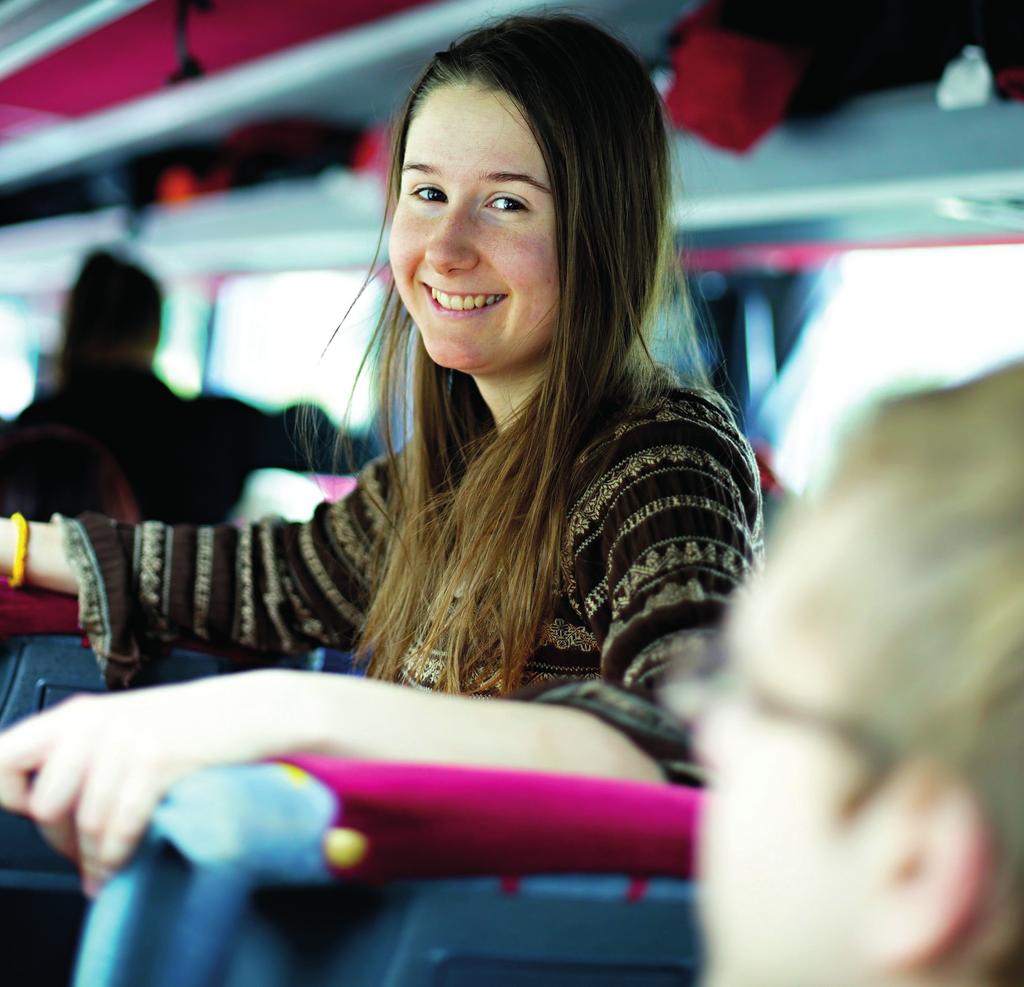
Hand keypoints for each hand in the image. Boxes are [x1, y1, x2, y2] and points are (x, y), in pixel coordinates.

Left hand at [0, 670, 310, 895]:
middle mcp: (91, 724)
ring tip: (109, 867)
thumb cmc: (190, 723)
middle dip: (65, 843)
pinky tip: (127, 860)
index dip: (6, 796)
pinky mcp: (156, 759)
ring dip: (97, 858)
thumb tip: (41, 812)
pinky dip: (121, 854)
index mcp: (75, 715)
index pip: (2, 758)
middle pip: (45, 808)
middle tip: (87, 853)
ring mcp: (124, 740)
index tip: (28, 815)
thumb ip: (79, 757)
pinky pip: (120, 826)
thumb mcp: (123, 726)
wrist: (250, 708)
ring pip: (85, 824)